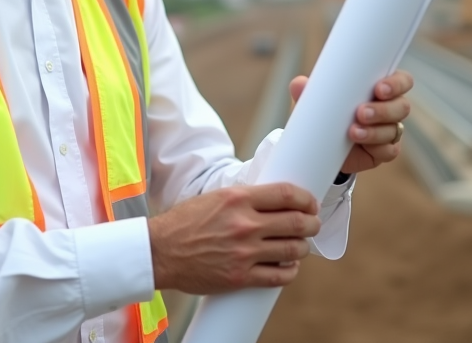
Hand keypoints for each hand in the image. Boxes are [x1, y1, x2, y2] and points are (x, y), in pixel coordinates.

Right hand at [148, 183, 320, 293]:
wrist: (160, 251)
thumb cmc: (184, 223)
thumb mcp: (215, 198)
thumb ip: (244, 200)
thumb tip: (273, 202)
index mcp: (238, 199)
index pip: (286, 194)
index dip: (306, 199)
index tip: (311, 203)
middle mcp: (245, 224)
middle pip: (297, 222)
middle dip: (311, 224)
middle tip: (312, 224)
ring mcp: (244, 252)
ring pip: (293, 250)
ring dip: (302, 248)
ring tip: (299, 246)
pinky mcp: (240, 276)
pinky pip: (279, 276)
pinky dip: (290, 271)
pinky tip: (288, 266)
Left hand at [288, 69, 413, 174]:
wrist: (321, 146)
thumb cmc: (324, 113)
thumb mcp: (314, 101)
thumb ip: (307, 91)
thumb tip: (299, 84)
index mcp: (380, 87)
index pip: (401, 80)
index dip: (396, 83)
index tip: (378, 88)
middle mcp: (390, 108)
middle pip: (402, 106)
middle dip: (383, 109)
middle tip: (361, 112)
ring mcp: (389, 131)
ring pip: (394, 129)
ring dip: (375, 131)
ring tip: (353, 132)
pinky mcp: (383, 151)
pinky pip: (389, 150)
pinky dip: (377, 147)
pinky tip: (362, 145)